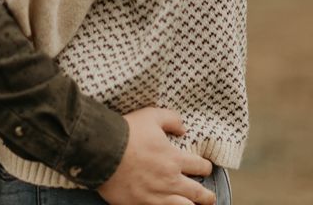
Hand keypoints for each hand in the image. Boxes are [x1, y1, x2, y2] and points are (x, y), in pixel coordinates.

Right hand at [98, 109, 214, 204]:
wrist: (103, 150)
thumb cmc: (127, 133)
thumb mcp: (151, 115)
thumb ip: (171, 119)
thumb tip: (183, 128)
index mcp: (174, 159)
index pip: (199, 166)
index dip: (205, 167)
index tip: (206, 167)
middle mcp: (169, 181)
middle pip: (197, 193)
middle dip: (206, 196)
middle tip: (209, 197)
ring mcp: (156, 197)